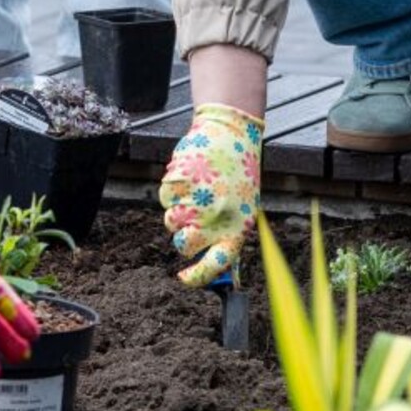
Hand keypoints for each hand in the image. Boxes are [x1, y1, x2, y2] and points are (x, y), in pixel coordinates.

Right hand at [161, 103, 262, 287]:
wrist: (230, 133)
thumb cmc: (239, 175)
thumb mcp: (245, 209)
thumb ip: (229, 238)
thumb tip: (222, 273)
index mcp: (238, 226)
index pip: (217, 263)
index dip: (198, 276)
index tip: (184, 277)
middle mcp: (216, 217)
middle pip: (184, 245)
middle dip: (183, 237)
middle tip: (191, 221)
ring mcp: (196, 200)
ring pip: (171, 222)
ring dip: (178, 211)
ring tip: (196, 190)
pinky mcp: (179, 183)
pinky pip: (165, 200)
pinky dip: (172, 192)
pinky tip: (189, 177)